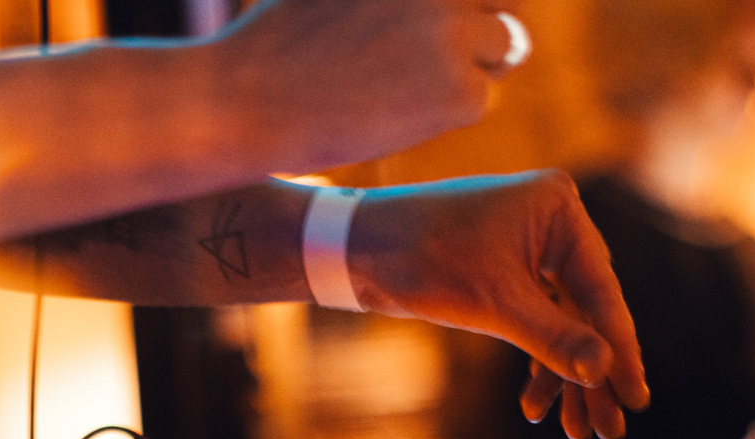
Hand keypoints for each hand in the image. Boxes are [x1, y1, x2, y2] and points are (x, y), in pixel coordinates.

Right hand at [218, 0, 529, 174]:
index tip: (444, 26)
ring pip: (505, 48)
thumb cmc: (282, 40)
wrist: (249, 98)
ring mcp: (453, 31)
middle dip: (485, 25)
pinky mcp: (459, 89)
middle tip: (437, 55)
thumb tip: (444, 12)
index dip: (472, 4)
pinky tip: (393, 112)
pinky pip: (481, 99)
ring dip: (470, 68)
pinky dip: (447, 112)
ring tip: (405, 85)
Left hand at [348, 170, 648, 438]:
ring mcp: (531, 246)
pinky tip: (536, 405)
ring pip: (563, 322)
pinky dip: (537, 360)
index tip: (636, 397)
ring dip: (565, 377)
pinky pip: (537, 319)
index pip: (602, 291)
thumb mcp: (496, 305)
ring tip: (575, 430)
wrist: (357, 247)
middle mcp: (552, 222)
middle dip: (592, 375)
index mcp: (560, 209)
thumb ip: (555, 339)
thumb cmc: (420, 256)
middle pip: (588, 311)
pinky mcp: (508, 269)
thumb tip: (604, 370)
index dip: (621, 351)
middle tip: (608, 428)